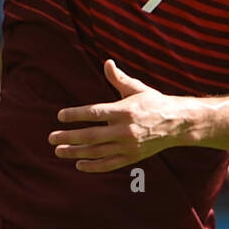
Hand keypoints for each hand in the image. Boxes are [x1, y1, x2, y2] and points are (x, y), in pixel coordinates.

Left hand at [50, 59, 187, 172]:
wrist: (177, 123)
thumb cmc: (154, 103)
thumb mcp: (137, 88)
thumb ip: (119, 79)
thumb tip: (107, 63)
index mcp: (124, 110)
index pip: (94, 113)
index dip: (75, 115)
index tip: (60, 116)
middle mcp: (125, 130)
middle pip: (91, 135)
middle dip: (69, 137)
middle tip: (51, 137)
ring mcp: (128, 146)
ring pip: (97, 151)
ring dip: (75, 152)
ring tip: (59, 151)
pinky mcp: (132, 157)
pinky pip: (109, 164)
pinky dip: (93, 166)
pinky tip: (78, 164)